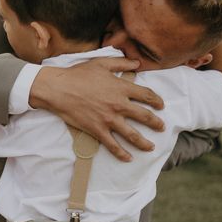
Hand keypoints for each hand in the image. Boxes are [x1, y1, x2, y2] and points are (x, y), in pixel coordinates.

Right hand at [29, 57, 164, 161]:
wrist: (59, 89)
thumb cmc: (78, 74)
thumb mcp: (101, 63)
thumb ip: (121, 63)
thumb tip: (137, 62)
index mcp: (121, 88)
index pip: (147, 95)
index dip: (156, 101)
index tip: (161, 105)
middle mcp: (119, 105)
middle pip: (144, 116)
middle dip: (156, 123)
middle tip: (161, 127)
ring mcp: (109, 119)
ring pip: (132, 134)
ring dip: (144, 142)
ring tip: (151, 147)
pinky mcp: (97, 130)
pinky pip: (113, 145)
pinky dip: (122, 154)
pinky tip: (128, 159)